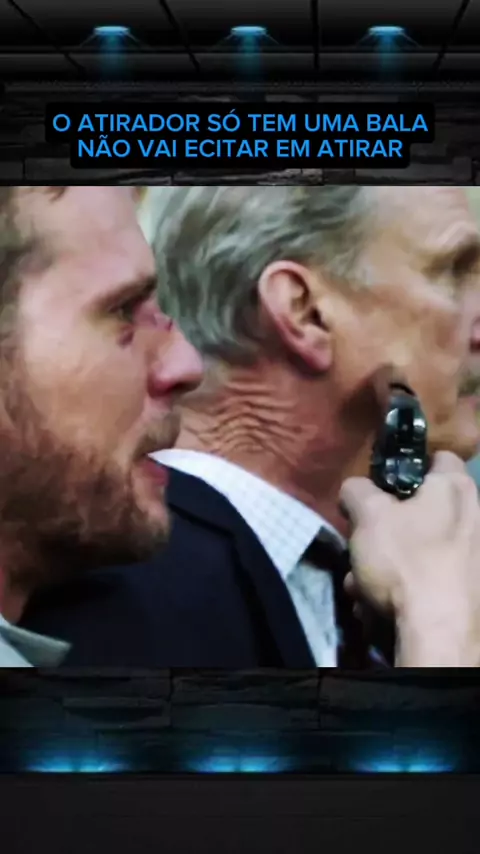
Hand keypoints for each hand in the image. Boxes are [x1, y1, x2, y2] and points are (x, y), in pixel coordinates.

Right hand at [340, 452, 479, 666]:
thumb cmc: (405, 559)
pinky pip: (428, 577)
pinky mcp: (469, 588)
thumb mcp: (367, 515)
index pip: (436, 456)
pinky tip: (378, 604)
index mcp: (455, 487)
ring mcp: (474, 555)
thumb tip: (355, 490)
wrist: (440, 631)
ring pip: (418, 548)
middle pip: (420, 509)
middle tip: (360, 542)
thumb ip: (357, 491)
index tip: (379, 486)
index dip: (405, 466)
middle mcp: (473, 515)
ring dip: (384, 563)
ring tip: (361, 584)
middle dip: (383, 528)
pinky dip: (403, 587)